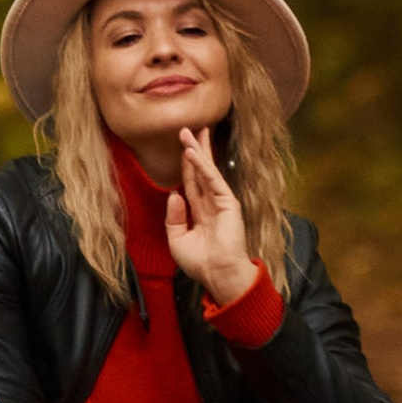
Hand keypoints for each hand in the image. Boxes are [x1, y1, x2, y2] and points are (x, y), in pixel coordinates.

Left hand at [163, 126, 256, 310]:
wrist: (218, 275)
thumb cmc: (201, 262)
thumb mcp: (177, 239)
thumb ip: (174, 217)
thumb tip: (173, 194)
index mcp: (200, 211)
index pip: (191, 181)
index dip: (185, 164)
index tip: (182, 145)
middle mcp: (211, 202)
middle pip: (200, 170)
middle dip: (194, 148)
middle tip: (188, 128)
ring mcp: (220, 201)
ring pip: (206, 170)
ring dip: (198, 150)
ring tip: (190, 131)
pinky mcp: (228, 202)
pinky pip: (212, 179)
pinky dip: (203, 166)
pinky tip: (193, 153)